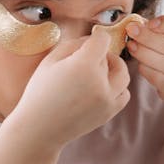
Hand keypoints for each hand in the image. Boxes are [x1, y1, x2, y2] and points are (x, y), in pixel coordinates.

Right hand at [12, 29, 131, 148]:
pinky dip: (117, 87)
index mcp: (83, 65)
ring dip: (113, 69)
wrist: (39, 128)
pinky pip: (124, 94)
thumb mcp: (51, 60)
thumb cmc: (40, 92)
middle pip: (111, 57)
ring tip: (96, 72)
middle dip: (100, 54)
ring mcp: (107, 100)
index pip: (103, 39)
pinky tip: (101, 87)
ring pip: (123, 74)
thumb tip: (93, 39)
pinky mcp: (109, 113)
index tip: (91, 39)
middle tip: (85, 59)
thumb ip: (74, 44)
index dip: (97, 36)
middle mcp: (100, 82)